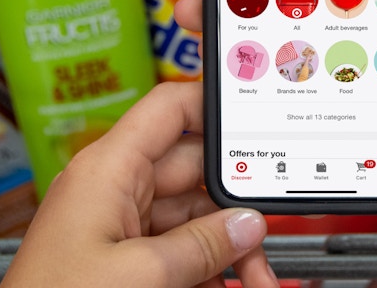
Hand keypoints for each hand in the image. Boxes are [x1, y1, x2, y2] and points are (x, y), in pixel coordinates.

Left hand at [1, 82, 277, 287]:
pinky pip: (180, 251)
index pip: (170, 110)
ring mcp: (121, 227)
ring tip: (256, 277)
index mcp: (109, 169)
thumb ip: (201, 244)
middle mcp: (116, 190)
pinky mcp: (124, 261)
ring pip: (194, 218)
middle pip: (194, 173)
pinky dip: (210, 269)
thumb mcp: (140, 273)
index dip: (215, 106)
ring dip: (229, 247)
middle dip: (235, 204)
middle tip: (267, 229)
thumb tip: (246, 224)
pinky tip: (233, 284)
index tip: (258, 122)